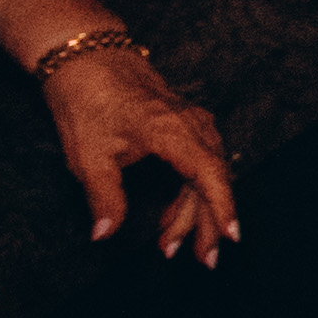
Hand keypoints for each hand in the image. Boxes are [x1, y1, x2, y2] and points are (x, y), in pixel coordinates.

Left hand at [39, 40, 235, 263]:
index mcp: (173, 131)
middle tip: (201, 260)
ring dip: (195, 211)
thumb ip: (103, 197)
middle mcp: (192, 126)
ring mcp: (192, 123)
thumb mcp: (87, 155)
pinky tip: (172, 213)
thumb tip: (105, 234)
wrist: (86, 58)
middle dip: (208, 223)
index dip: (223, 207)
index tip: (232, 236)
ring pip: (206, 174)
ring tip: (171, 245)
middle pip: (212, 180)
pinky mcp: (184, 125)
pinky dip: (189, 192)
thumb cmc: (87, 100)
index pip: (209, 174)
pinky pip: (198, 163)